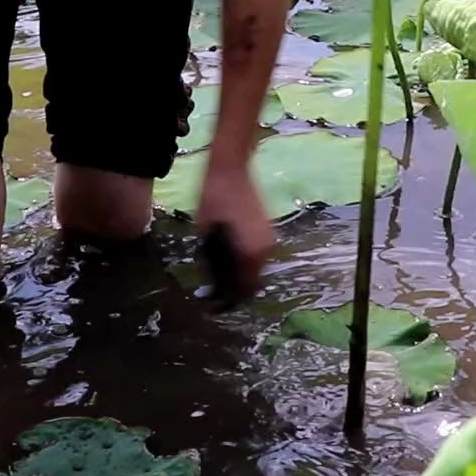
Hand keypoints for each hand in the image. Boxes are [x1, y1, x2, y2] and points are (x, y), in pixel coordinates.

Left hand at [195, 163, 274, 299]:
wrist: (231, 168)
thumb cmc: (213, 200)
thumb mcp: (205, 236)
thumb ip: (211, 264)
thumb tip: (211, 285)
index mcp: (252, 254)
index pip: (243, 290)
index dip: (228, 302)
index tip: (212, 306)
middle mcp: (266, 251)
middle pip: (252, 282)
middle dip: (235, 290)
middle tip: (214, 294)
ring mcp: (269, 239)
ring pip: (255, 269)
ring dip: (240, 276)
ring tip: (219, 277)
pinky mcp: (268, 230)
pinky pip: (257, 256)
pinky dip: (244, 262)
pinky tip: (229, 259)